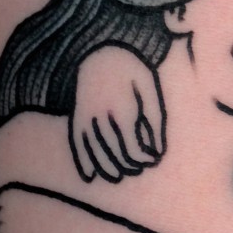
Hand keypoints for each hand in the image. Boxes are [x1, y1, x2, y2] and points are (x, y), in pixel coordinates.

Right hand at [70, 45, 164, 181]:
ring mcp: (86, 121)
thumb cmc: (132, 74)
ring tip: (123, 173)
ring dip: (111, 170)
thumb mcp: (150, 92)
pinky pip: (78, 146)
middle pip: (117, 156)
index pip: (134, 150)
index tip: (153, 159)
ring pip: (96, 156)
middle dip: (131, 166)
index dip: (145, 159)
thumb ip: (154, 123)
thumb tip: (156, 152)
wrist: (101, 55)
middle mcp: (102, 119)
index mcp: (123, 112)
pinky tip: (90, 177)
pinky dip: (84, 163)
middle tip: (141, 166)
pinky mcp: (76, 120)